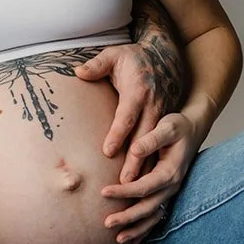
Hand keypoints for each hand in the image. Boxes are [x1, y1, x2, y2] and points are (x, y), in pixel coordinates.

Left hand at [76, 42, 172, 174]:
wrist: (166, 56)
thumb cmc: (134, 58)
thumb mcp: (114, 54)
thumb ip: (96, 64)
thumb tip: (78, 72)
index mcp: (137, 91)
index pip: (126, 116)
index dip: (117, 134)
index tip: (107, 151)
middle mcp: (153, 105)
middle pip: (142, 137)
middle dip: (135, 160)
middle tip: (124, 183)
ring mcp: (161, 114)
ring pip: (152, 144)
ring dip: (145, 166)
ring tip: (133, 189)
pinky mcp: (165, 121)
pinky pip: (159, 144)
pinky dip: (153, 161)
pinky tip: (145, 180)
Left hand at [101, 111, 198, 242]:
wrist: (192, 130)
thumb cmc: (177, 127)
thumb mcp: (167, 127)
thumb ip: (151, 139)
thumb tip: (135, 150)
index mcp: (170, 172)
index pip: (144, 186)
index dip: (124, 191)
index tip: (103, 192)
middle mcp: (172, 186)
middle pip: (148, 207)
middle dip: (127, 217)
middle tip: (106, 223)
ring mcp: (171, 192)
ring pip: (153, 216)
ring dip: (136, 229)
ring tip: (117, 239)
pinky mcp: (167, 194)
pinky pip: (157, 216)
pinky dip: (145, 229)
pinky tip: (132, 239)